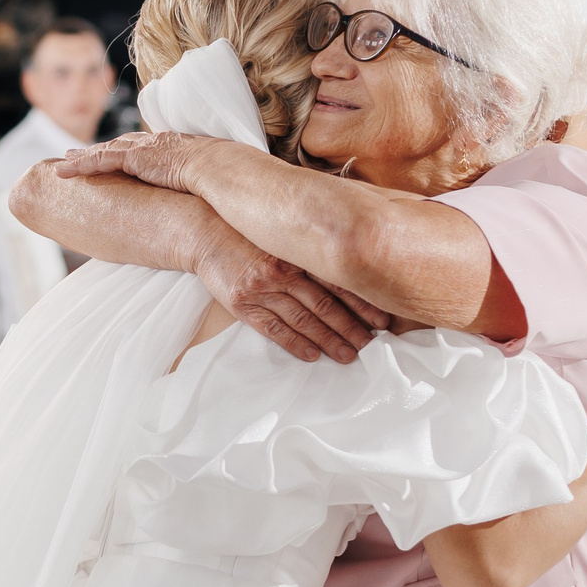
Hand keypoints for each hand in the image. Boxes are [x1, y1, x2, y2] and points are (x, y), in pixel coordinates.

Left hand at [52, 130, 216, 193]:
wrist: (219, 170)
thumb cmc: (219, 180)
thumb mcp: (203, 182)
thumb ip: (192, 186)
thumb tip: (197, 203)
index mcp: (170, 147)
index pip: (139, 149)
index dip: (121, 152)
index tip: (110, 157)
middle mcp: (153, 143)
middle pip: (116, 146)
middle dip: (94, 151)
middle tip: (74, 154)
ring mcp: (142, 148)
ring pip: (103, 152)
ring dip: (80, 159)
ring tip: (61, 166)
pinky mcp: (133, 157)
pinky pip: (100, 160)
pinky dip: (80, 165)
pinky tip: (64, 172)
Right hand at [194, 231, 389, 362]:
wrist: (204, 232)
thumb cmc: (249, 231)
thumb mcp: (282, 232)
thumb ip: (312, 244)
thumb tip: (349, 255)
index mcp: (297, 251)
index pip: (337, 280)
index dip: (361, 301)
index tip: (382, 318)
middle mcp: (282, 270)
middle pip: (324, 304)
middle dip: (350, 326)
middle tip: (370, 343)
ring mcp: (261, 288)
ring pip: (302, 319)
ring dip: (328, 339)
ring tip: (348, 355)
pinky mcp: (242, 303)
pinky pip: (272, 328)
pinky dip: (293, 343)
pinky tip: (312, 355)